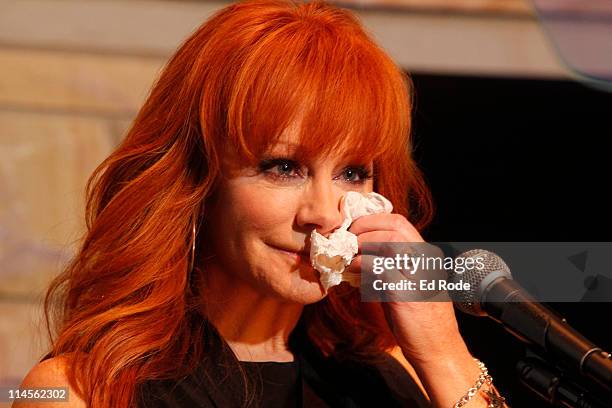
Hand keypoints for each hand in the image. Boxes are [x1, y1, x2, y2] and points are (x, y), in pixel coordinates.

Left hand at [346, 212, 464, 362]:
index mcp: (427, 255)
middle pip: (395, 225)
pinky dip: (362, 264)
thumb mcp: (406, 283)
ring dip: (364, 243)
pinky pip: (381, 267)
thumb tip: (359, 253)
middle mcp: (426, 260)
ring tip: (350, 254)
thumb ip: (389, 265)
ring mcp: (418, 275)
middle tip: (348, 239)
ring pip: (390, 241)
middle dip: (365, 227)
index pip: (399, 222)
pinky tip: (354, 270)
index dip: (372, 221)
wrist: (437, 349)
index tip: (354, 228)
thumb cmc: (419, 319)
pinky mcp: (407, 293)